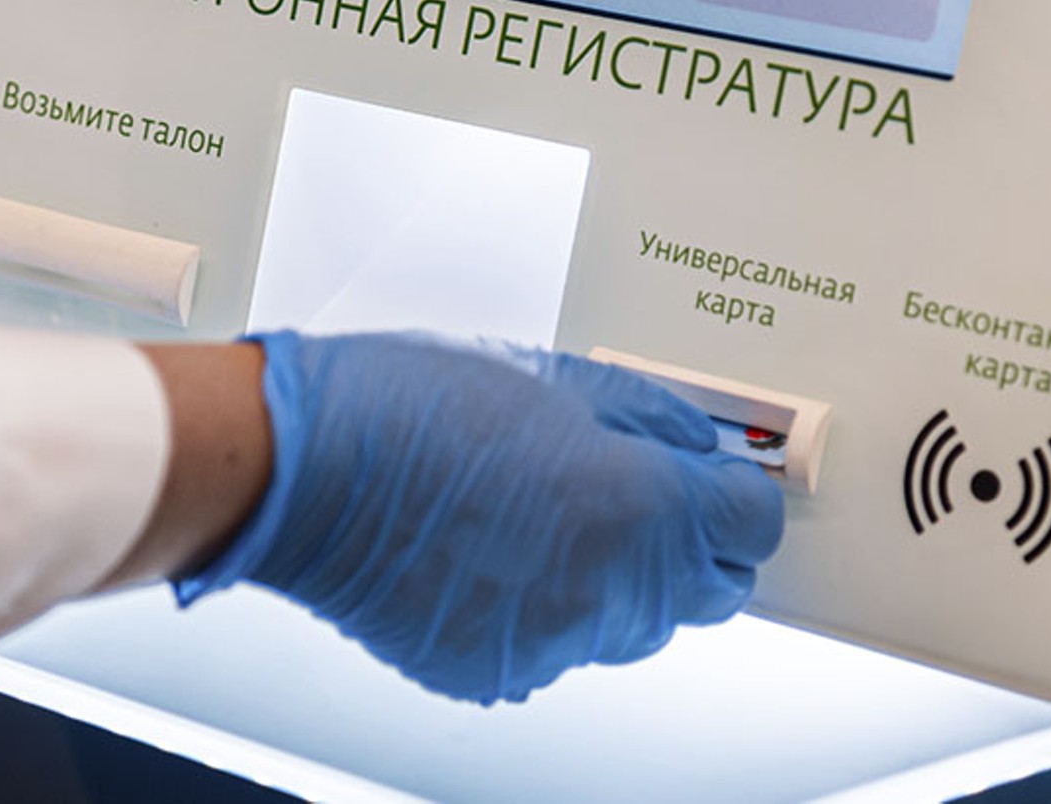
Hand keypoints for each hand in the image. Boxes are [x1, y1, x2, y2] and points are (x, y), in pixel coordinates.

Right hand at [175, 332, 783, 703]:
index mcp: (640, 507)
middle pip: (707, 594)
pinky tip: (491, 554)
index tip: (712, 483)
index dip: (732, 495)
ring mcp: (552, 644)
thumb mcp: (552, 377)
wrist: (300, 468)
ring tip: (542, 518)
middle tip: (635, 497)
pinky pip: (554, 648)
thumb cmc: (406, 406)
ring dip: (614, 581)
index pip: (749, 527)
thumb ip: (647, 420)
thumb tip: (693, 446)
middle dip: (686, 546)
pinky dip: (540, 611)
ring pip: (629, 628)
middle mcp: (610, 591)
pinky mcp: (497, 673)